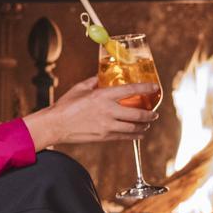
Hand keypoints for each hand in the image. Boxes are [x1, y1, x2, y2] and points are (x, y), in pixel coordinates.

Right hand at [24, 80, 157, 149]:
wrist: (56, 125)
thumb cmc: (67, 105)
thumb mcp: (81, 88)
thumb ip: (95, 81)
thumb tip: (103, 75)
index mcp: (103, 95)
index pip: (130, 90)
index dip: (146, 88)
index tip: (155, 87)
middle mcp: (108, 111)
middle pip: (137, 113)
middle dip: (150, 114)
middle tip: (154, 113)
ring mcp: (107, 126)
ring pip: (133, 127)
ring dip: (144, 125)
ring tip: (148, 123)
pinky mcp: (105, 136)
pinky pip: (125, 137)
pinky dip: (135, 135)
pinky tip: (139, 133)